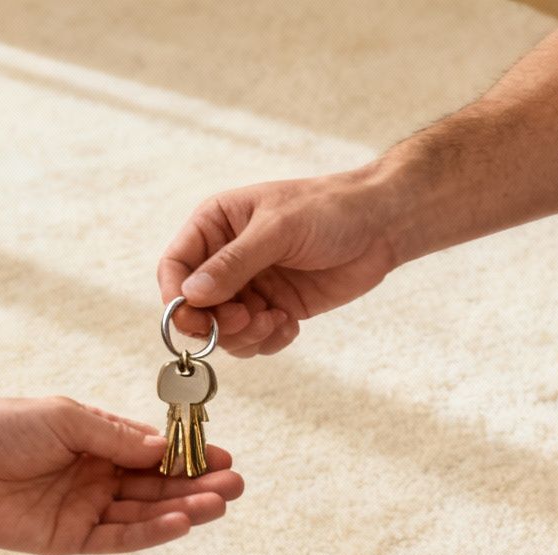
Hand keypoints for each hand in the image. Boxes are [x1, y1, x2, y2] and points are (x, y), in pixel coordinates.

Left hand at [0, 396, 243, 554]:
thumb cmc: (2, 426)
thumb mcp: (68, 419)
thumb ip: (118, 438)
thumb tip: (166, 448)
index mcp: (97, 444)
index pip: (154, 454)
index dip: (189, 457)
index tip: (225, 457)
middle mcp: (96, 478)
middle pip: (157, 487)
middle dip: (197, 485)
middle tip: (236, 484)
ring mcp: (84, 510)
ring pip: (144, 514)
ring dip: (184, 510)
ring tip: (220, 503)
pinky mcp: (68, 539)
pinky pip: (117, 538)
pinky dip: (150, 533)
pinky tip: (181, 523)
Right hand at [159, 170, 404, 357]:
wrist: (382, 224)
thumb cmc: (329, 210)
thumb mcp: (278, 230)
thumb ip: (234, 263)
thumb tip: (191, 295)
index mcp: (216, 225)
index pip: (175, 267)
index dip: (176, 297)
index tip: (195, 319)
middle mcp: (226, 258)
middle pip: (196, 307)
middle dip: (217, 323)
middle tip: (246, 321)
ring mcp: (251, 286)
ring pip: (224, 330)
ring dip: (245, 336)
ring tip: (276, 320)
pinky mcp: (276, 308)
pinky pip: (255, 339)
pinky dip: (269, 340)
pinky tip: (291, 324)